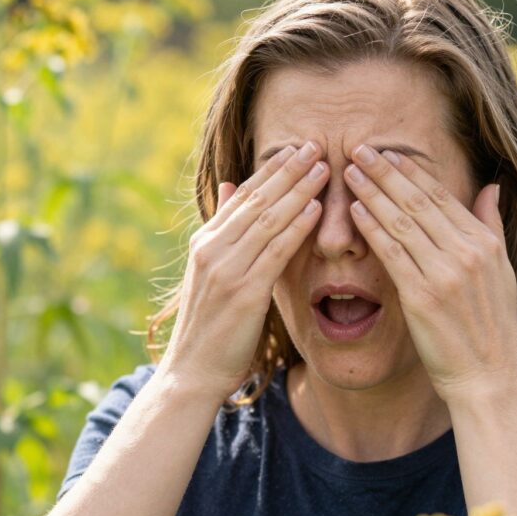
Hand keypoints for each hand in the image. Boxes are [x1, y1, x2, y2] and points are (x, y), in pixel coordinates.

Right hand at [158, 141, 327, 401]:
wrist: (192, 371)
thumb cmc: (208, 326)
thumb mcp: (208, 271)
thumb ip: (222, 229)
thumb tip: (228, 186)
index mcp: (204, 242)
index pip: (242, 196)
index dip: (271, 171)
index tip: (297, 149)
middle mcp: (212, 249)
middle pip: (257, 200)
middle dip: (289, 171)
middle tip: (317, 145)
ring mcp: (226, 269)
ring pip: (268, 220)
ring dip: (299, 191)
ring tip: (324, 168)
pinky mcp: (244, 292)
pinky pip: (275, 251)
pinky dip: (297, 227)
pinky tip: (316, 210)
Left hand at [344, 145, 516, 403]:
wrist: (488, 376)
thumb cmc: (490, 328)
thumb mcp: (502, 271)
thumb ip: (492, 226)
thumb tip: (491, 187)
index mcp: (484, 244)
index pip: (441, 197)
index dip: (411, 172)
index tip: (388, 153)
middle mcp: (467, 252)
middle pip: (418, 202)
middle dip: (386, 172)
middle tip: (359, 149)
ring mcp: (445, 273)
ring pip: (402, 221)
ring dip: (374, 193)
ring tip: (351, 171)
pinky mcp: (423, 296)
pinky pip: (392, 253)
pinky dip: (372, 228)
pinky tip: (355, 211)